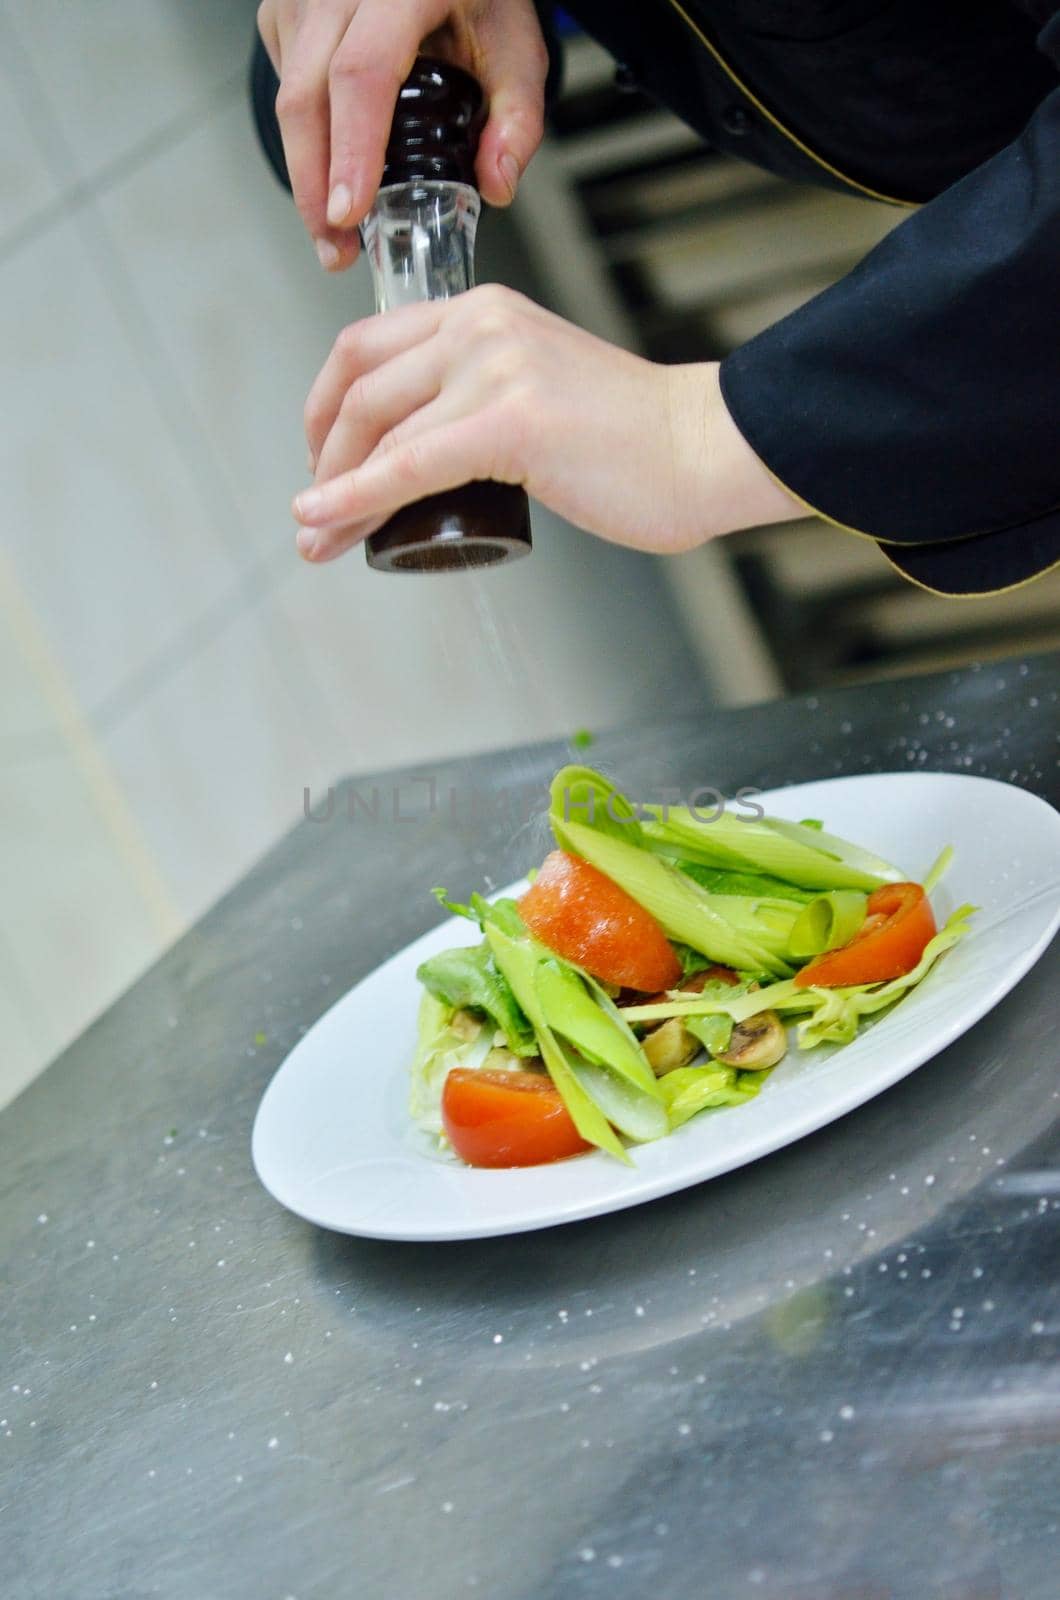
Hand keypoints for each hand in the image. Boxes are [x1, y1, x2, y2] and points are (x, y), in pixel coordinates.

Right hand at [256, 0, 548, 270]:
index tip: (349, 212)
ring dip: (305, 175)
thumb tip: (497, 185)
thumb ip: (518, 119)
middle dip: (315, 186)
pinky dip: (306, 142)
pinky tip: (331, 171)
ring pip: (287, 100)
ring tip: (334, 233)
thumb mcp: (516, 49)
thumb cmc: (476, 0)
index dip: (352, 150)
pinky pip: (284, 90)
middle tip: (337, 249)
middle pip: (306, 98)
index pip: (362, 74)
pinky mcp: (285, 15)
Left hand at [292, 286, 802, 559]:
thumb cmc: (635, 439)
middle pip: (358, 383)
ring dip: (332, 492)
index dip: (325, 406)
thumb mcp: (538, 391)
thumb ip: (486, 396)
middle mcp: (480, 324)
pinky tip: (328, 524)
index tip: (321, 457)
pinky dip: (356, 498)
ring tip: (318, 539)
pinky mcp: (510, 421)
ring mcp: (495, 367)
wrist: (701, 449)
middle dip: (321, 453)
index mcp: (483, 312)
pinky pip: (409, 465)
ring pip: (378, 429)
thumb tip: (432, 451)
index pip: (367, 346)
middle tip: (315, 509)